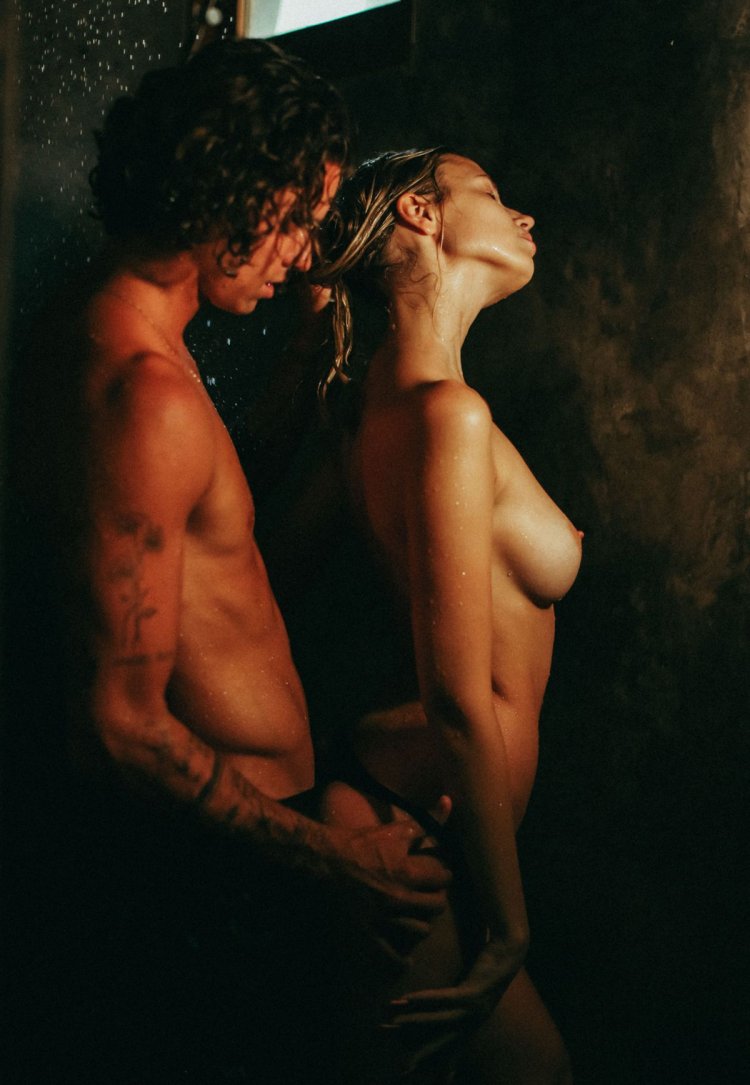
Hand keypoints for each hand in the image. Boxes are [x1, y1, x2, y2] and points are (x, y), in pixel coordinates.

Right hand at [332, 818, 451, 961]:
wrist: (320, 862)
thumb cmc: (356, 843)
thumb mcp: (392, 829)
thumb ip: (424, 821)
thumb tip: (448, 802)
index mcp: (408, 872)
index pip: (444, 878)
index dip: (443, 873)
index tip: (438, 872)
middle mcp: (400, 899)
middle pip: (437, 905)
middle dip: (436, 897)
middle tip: (429, 893)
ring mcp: (385, 920)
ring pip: (421, 931)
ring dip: (422, 922)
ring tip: (417, 915)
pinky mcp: (369, 935)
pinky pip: (394, 957)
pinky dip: (402, 959)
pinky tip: (406, 956)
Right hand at [383, 936, 525, 1071]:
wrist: (509, 950)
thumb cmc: (487, 968)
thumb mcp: (470, 989)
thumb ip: (454, 998)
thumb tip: (434, 1000)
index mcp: (471, 1023)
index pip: (449, 1049)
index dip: (439, 1065)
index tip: (426, 1079)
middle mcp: (474, 1021)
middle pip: (442, 1042)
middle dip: (421, 1055)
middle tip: (401, 1070)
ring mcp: (476, 1008)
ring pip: (440, 1021)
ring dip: (415, 1022)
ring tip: (392, 1024)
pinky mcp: (475, 991)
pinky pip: (447, 998)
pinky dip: (426, 1000)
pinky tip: (408, 999)